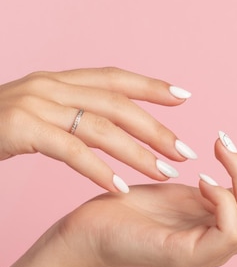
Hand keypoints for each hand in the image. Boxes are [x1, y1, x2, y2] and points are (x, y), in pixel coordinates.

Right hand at [0, 67, 197, 191]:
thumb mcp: (37, 112)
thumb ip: (73, 112)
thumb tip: (113, 126)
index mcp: (57, 80)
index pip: (114, 77)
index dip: (150, 86)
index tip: (184, 97)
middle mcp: (49, 86)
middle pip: (117, 104)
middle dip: (156, 128)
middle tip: (185, 152)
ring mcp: (34, 105)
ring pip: (101, 127)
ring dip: (138, 153)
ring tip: (165, 173)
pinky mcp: (21, 129)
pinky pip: (71, 151)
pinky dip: (100, 171)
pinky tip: (121, 189)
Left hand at [57, 116, 236, 266]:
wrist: (89, 232)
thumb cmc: (133, 207)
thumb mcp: (186, 190)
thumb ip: (219, 186)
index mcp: (230, 229)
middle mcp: (229, 245)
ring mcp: (212, 255)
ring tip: (221, 142)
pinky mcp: (191, 257)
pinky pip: (229, 229)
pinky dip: (225, 197)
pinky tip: (204, 177)